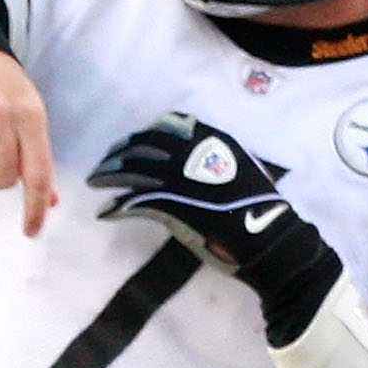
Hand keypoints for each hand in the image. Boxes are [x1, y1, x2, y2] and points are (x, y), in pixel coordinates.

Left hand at [86, 114, 340, 342]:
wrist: (271, 242)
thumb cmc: (260, 211)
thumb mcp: (242, 172)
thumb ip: (218, 161)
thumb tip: (198, 162)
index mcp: (213, 141)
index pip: (168, 125)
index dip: (145, 133)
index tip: (131, 142)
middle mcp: (192, 154)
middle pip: (142, 144)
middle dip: (119, 152)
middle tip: (105, 164)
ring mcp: (178, 179)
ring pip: (131, 169)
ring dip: (108, 174)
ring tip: (95, 182)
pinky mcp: (169, 206)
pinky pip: (132, 202)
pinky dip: (115, 207)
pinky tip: (106, 212)